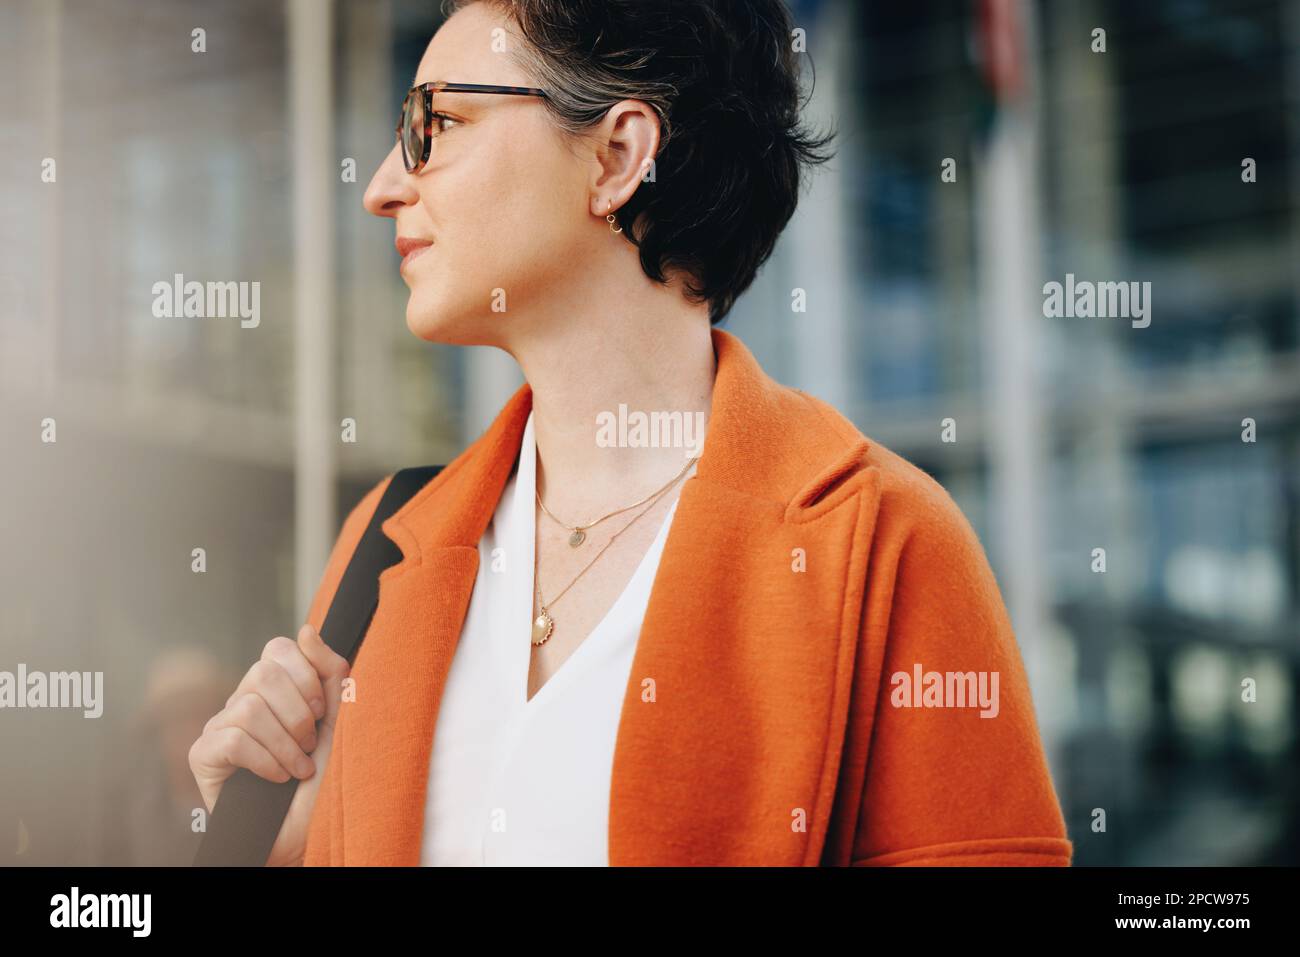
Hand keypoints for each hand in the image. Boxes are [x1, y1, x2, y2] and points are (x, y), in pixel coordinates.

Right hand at [188, 624, 348, 865]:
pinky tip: (277, 779)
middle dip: (299, 713)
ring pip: (250, 707)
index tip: (323, 711)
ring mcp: (218, 727)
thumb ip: (330, 674)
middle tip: (310, 744)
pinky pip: (233, 740)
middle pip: (263, 673)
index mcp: (274, 688)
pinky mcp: (202, 756)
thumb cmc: (324, 779)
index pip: (278, 649)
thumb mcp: (339, 720)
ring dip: (286, 744)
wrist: (309, 832)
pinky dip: (265, 761)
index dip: (306, 676)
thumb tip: (307, 630)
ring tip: (298, 768)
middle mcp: (241, 701)